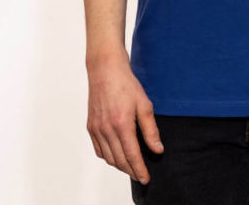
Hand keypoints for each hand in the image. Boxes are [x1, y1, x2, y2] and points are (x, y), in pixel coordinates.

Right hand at [86, 52, 163, 184]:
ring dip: (120, 166)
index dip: (139, 169)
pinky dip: (108, 157)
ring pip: (108, 157)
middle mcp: (107, 129)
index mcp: (122, 124)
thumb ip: (151, 130)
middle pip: (119, 160)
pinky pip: (99, 150)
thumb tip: (158, 149)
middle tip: (141, 175)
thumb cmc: (126, 84)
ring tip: (131, 167)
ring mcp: (97, 129)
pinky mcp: (91, 126)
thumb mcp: (144, 104)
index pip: (132, 155)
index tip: (146, 178)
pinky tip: (116, 155)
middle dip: (131, 171)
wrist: (105, 70)